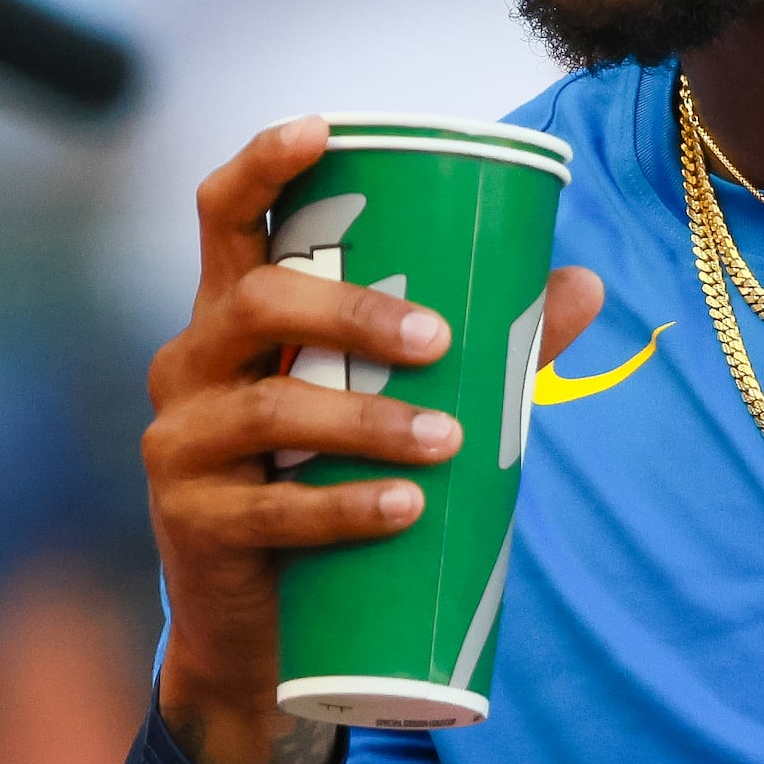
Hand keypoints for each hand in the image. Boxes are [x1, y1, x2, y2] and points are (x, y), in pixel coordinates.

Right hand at [141, 116, 602, 763]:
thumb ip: (480, 344)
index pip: (223, 214)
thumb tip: (582, 286)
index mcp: (230, 315)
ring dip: (367, 419)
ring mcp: (181, 443)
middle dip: (353, 309)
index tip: (325, 127)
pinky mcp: (193, 521)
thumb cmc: (328, 483)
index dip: (265, 162)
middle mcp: (190, 363)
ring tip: (448, 438)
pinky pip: (271, 507)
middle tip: (439, 341)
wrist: (263, 635)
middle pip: (256, 300)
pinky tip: (406, 508)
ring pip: (271, 406)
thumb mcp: (387, 403)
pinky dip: (346, 505)